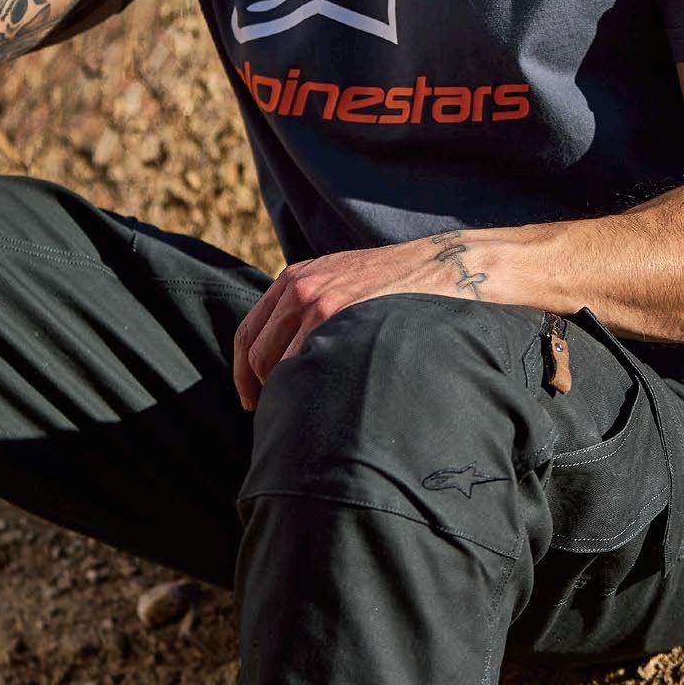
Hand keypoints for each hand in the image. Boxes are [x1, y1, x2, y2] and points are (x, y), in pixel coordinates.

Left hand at [232, 227, 500, 411]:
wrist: (440, 266)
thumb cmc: (396, 282)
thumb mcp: (342, 278)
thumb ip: (310, 305)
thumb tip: (289, 355)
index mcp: (294, 279)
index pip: (247, 333)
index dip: (242, 373)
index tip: (251, 401)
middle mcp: (299, 288)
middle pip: (256, 355)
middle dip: (261, 391)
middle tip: (275, 418)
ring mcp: (317, 301)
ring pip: (278, 365)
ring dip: (287, 394)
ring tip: (305, 415)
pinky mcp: (338, 314)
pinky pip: (307, 365)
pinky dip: (308, 388)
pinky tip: (325, 403)